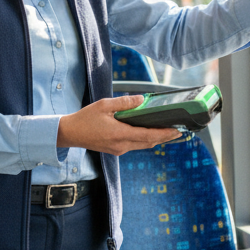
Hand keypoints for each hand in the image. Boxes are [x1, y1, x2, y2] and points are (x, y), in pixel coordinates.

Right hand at [57, 94, 181, 155]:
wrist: (70, 134)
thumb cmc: (85, 118)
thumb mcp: (104, 105)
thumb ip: (124, 102)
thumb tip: (141, 100)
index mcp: (119, 133)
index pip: (147, 135)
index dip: (164, 134)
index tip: (177, 131)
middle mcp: (121, 145)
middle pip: (149, 143)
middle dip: (164, 137)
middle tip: (179, 132)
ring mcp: (119, 149)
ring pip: (142, 145)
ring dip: (155, 139)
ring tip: (168, 132)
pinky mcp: (115, 149)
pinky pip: (134, 145)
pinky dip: (144, 140)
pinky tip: (148, 133)